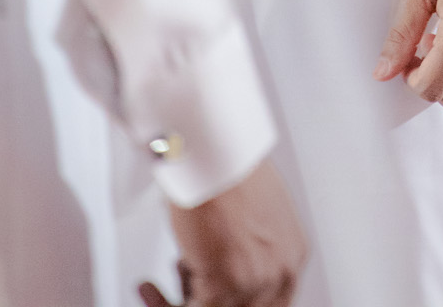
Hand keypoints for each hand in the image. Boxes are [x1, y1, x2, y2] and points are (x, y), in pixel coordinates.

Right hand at [138, 160, 306, 306]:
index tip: (201, 292)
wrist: (213, 150)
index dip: (234, 301)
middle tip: (184, 289)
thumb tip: (220, 264)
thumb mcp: (250, 210)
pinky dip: (164, 304)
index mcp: (292, 254)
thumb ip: (248, 247)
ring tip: (164, 286)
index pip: (270, 301)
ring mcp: (256, 282)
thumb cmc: (226, 164)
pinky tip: (150, 289)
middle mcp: (281, 272)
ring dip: (182, 301)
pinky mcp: (225, 286)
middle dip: (206, 300)